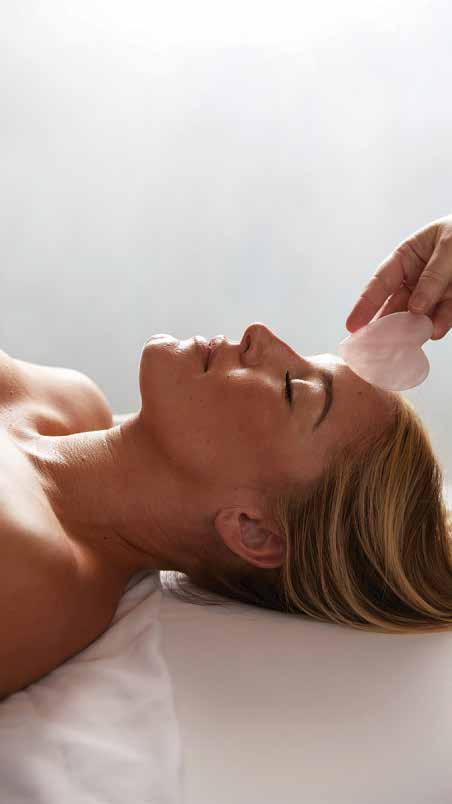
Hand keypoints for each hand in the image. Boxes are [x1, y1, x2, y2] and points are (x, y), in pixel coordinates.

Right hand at [346, 214, 451, 340]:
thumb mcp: (449, 247)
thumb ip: (432, 278)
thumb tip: (415, 307)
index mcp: (408, 256)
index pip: (381, 283)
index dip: (365, 304)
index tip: (353, 325)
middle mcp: (418, 277)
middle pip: (395, 305)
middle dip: (385, 326)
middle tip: (373, 346)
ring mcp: (435, 293)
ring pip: (417, 316)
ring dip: (412, 329)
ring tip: (405, 342)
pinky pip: (442, 318)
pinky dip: (438, 324)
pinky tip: (433, 330)